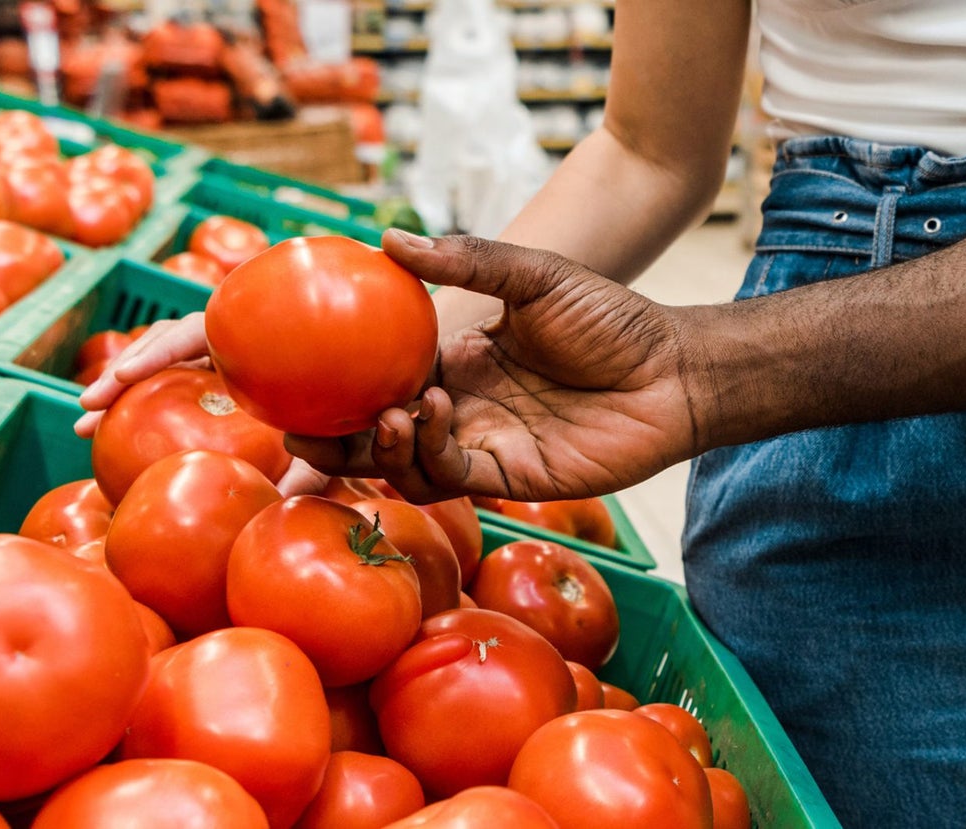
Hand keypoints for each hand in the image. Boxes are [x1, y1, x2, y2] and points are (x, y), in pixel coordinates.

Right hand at [72, 313, 326, 496]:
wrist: (357, 406)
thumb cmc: (345, 417)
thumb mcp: (328, 446)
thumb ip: (310, 470)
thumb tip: (279, 504)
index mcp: (253, 342)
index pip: (196, 330)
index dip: (158, 351)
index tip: (125, 377)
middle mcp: (232, 345)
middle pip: (164, 342)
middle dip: (121, 373)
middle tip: (86, 408)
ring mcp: (216, 359)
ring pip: (157, 362)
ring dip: (119, 390)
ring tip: (84, 426)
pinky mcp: (206, 379)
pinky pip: (167, 385)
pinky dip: (138, 404)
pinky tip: (112, 435)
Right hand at [287, 230, 705, 502]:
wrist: (673, 368)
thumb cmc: (611, 317)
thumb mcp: (534, 274)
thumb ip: (466, 258)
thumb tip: (388, 239)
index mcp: (457, 358)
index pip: (378, 376)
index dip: (335, 383)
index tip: (292, 374)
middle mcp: (460, 405)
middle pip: (376, 432)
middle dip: (333, 438)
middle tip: (297, 429)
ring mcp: (482, 443)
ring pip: (404, 463)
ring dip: (379, 445)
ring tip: (382, 414)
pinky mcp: (510, 477)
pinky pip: (447, 477)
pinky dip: (425, 452)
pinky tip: (425, 414)